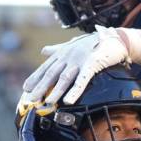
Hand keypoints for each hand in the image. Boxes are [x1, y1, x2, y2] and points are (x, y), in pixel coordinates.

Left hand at [22, 25, 140, 104]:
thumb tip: (43, 50)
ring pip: (65, 78)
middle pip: (52, 74)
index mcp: (63, 54)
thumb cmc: (93, 43)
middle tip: (31, 98)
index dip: (36, 77)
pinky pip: (82, 79)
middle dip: (41, 87)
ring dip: (55, 91)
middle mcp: (68, 56)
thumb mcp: (72, 45)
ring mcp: (79, 60)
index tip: (26, 87)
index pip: (46, 67)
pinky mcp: (92, 64)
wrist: (114, 38)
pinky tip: (68, 101)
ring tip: (47, 102)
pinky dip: (75, 90)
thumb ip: (57, 49)